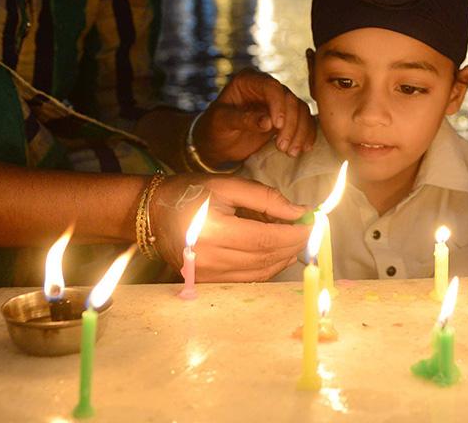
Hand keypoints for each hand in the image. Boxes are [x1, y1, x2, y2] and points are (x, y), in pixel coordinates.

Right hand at [152, 174, 311, 281]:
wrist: (153, 213)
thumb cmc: (191, 193)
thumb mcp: (228, 185)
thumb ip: (266, 198)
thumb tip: (300, 212)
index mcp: (213, 231)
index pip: (265, 240)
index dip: (294, 234)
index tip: (314, 224)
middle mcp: (209, 259)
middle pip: (265, 258)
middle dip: (293, 245)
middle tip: (309, 230)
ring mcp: (207, 275)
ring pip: (260, 273)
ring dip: (284, 258)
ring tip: (296, 239)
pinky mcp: (207, 282)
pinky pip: (248, 280)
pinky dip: (268, 267)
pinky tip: (277, 252)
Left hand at [194, 68, 317, 163]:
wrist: (217, 143)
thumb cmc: (214, 129)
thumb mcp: (223, 122)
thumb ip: (243, 119)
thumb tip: (268, 122)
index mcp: (248, 81)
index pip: (271, 87)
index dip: (278, 105)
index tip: (277, 126)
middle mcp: (266, 87)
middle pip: (289, 99)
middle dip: (291, 124)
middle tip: (283, 147)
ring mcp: (277, 102)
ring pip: (300, 110)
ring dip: (300, 131)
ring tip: (291, 152)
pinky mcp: (286, 117)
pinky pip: (303, 121)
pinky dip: (306, 134)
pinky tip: (304, 148)